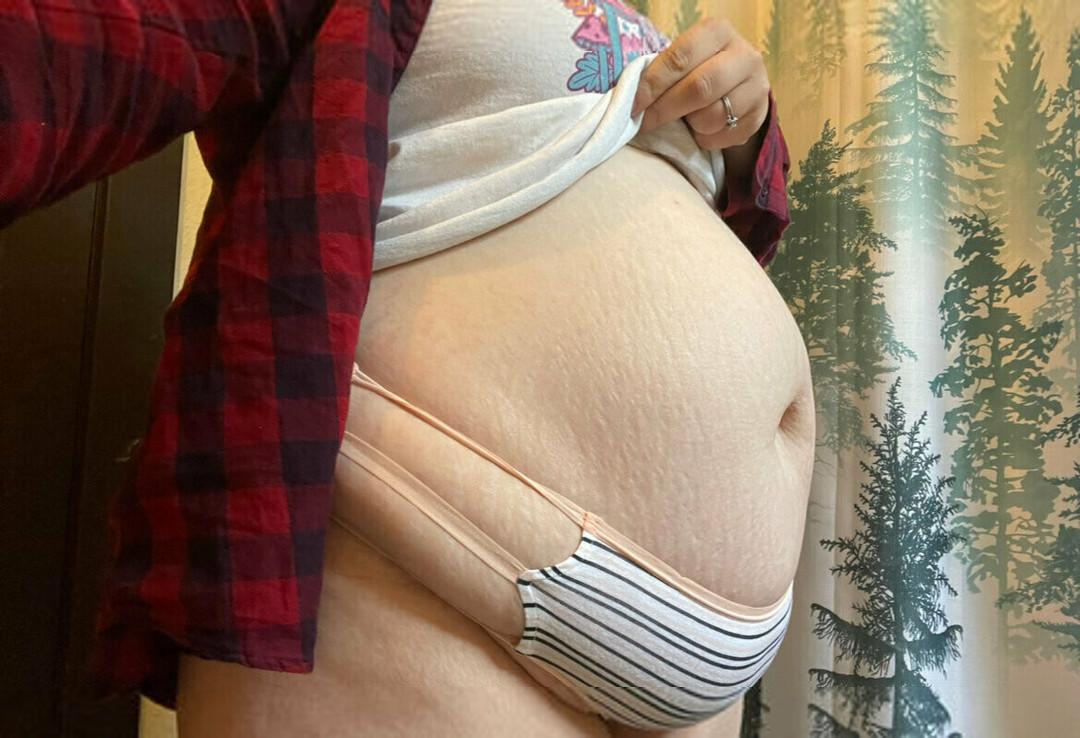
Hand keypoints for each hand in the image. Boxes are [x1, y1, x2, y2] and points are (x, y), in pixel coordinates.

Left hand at [630, 17, 769, 152]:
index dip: (653, 83)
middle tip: (646, 122)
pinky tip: (702, 130)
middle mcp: (744, 55)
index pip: (681, 57)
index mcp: (717, 32)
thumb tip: (630, 100)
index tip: (634, 105)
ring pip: (713, 116)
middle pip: (700, 88)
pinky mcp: (760, 115)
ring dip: (691, 125)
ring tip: (686, 121)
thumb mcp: (684, 61)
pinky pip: (724, 136)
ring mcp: (757, 86)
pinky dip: (706, 138)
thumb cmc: (699, 71)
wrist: (739, 88)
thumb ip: (663, 72)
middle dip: (666, 109)